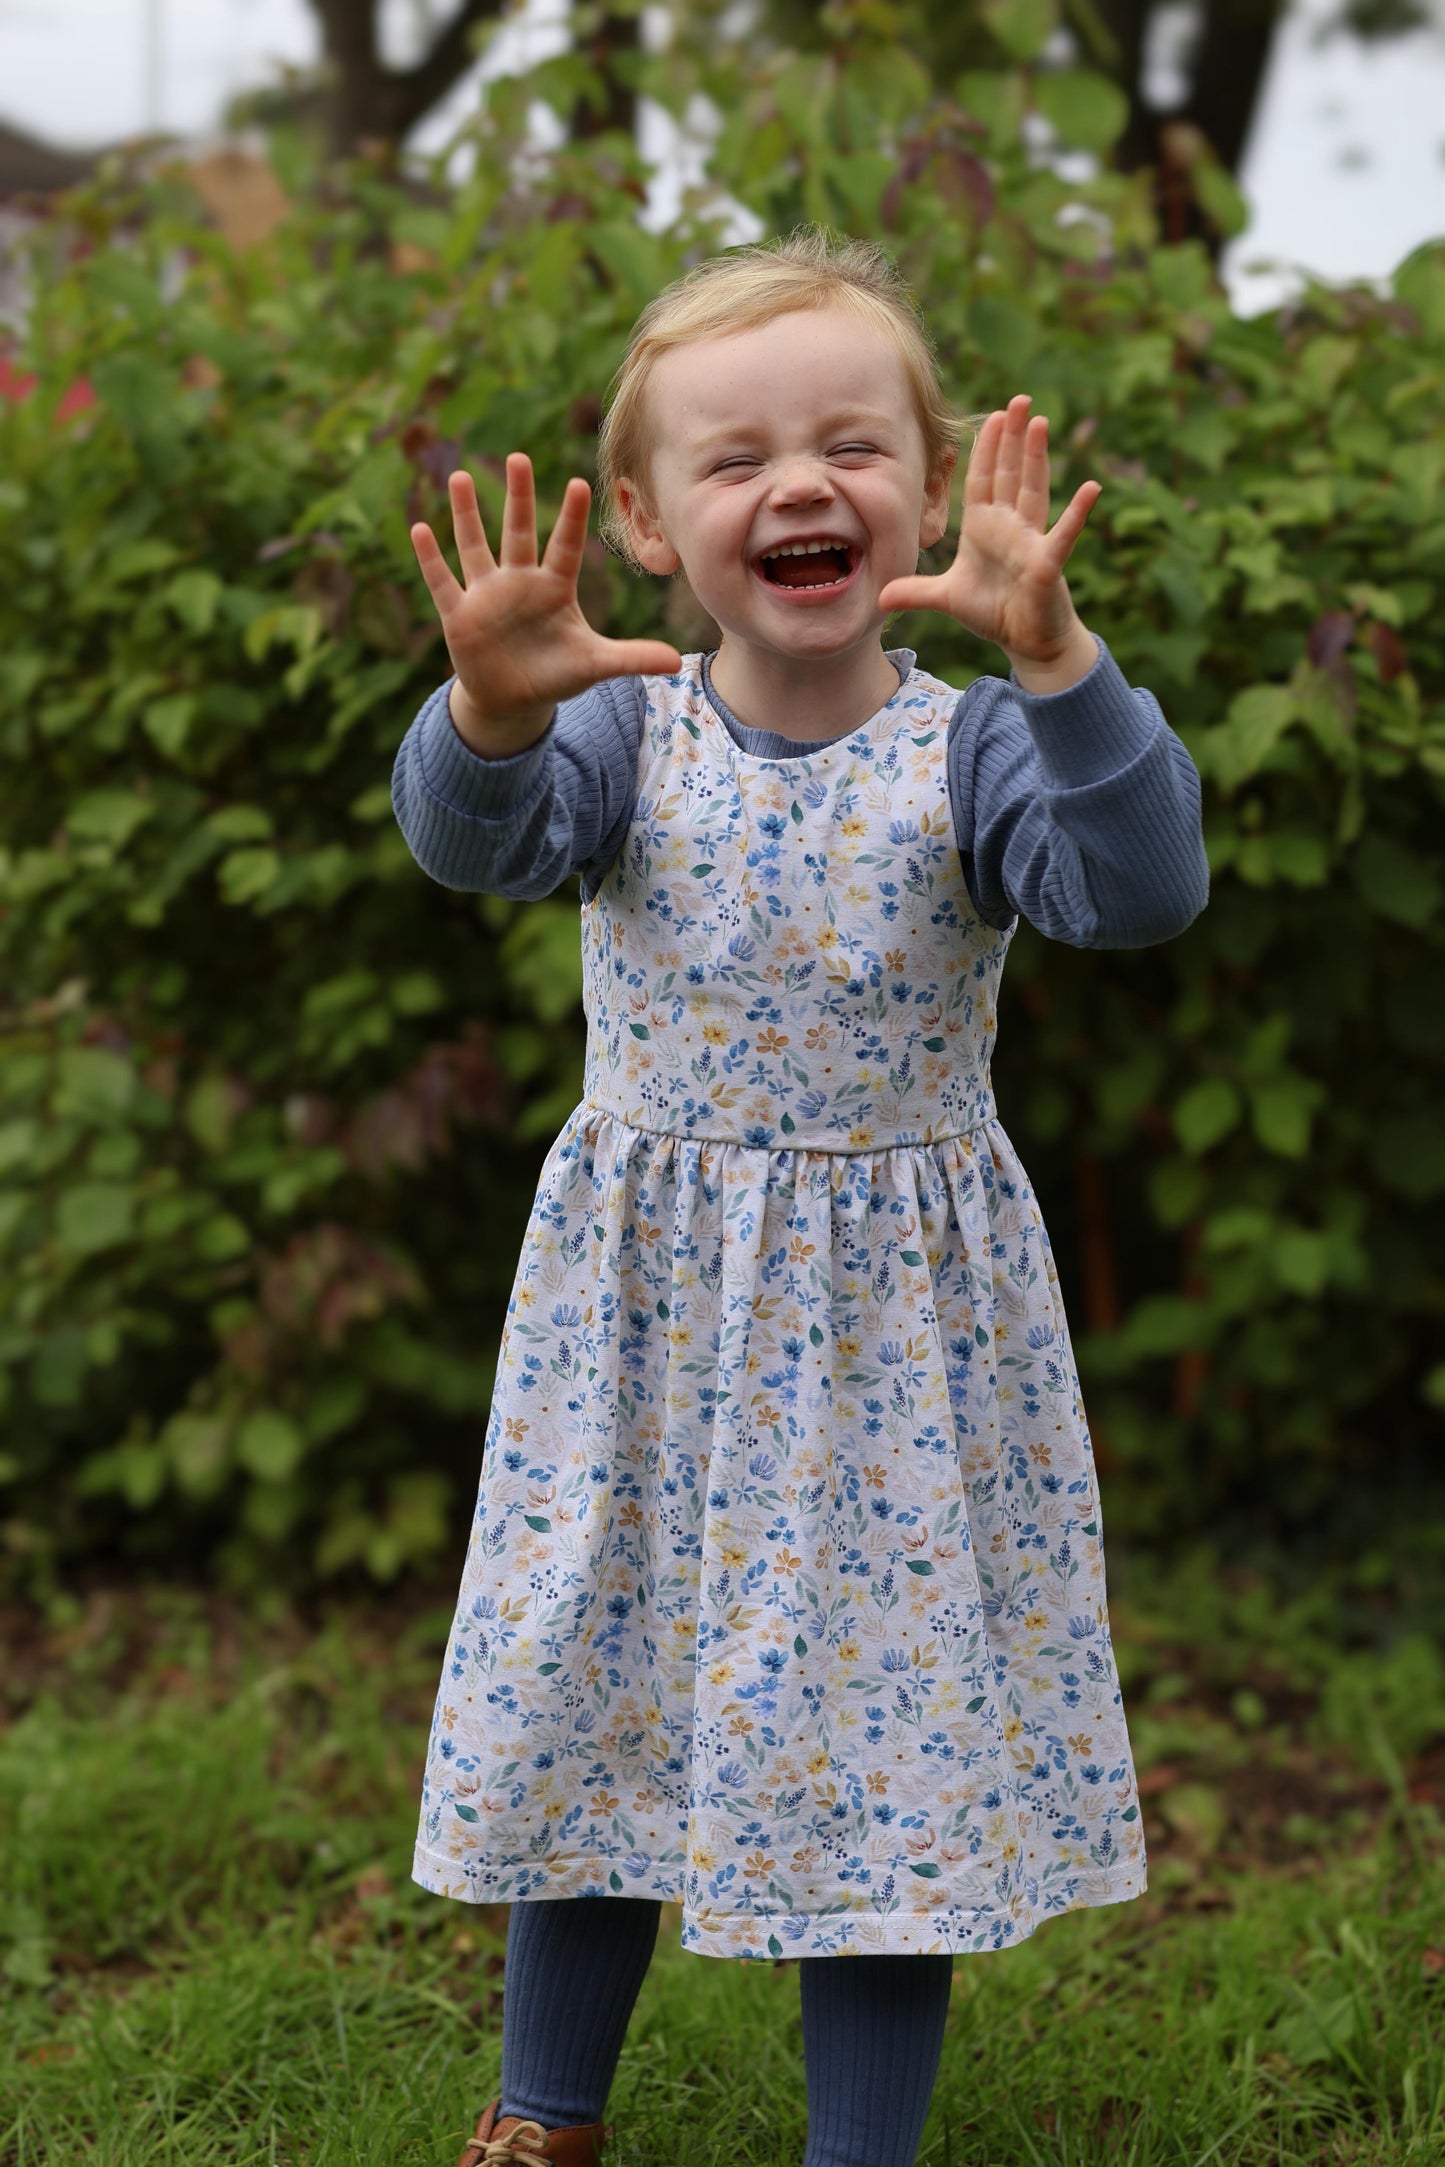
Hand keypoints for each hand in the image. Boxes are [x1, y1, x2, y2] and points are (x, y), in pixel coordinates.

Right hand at [410, 453, 683, 753]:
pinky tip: (418, 530)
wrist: (513, 700)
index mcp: (554, 588)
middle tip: (518, 457)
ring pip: (475, 547)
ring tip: (460, 476)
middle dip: (517, 497)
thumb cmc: (555, 674)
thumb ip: (632, 658)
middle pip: (518, 532)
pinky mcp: (459, 615)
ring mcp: (487, 595)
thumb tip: (678, 662)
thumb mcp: (594, 666)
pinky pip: (442, 582)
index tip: (579, 483)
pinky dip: (431, 560)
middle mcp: (519, 582)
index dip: (570, 517)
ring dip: (466, 515)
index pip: (565, 546)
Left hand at [876, 394, 1101, 664]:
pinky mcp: (1047, 564)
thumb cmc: (993, 612)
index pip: (982, 480)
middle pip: (1009, 473)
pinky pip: (1063, 534)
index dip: (984, 449)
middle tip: (1018, 399)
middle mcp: (1009, 527)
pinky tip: (1091, 489)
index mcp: (985, 528)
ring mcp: (1031, 541)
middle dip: (1011, 437)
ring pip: (1033, 491)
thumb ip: (915, 593)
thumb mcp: (947, 598)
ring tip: (1039, 423)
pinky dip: (1078, 513)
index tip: (989, 417)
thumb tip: (880, 597)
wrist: (1024, 640)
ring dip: (1036, 458)